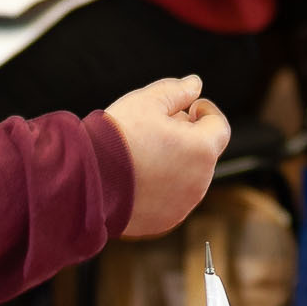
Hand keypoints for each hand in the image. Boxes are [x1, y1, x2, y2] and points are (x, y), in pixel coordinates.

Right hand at [108, 74, 230, 237]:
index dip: (205, 112)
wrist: (86, 181)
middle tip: (155, 127)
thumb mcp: (147, 101)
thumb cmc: (117, 138)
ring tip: (140, 152)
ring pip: (187, 175)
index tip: (188, 107)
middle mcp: (199, 181)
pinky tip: (135, 176)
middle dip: (186, 136)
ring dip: (174, 161)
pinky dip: (161, 186)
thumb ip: (177, 91)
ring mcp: (183, 205)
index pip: (220, 127)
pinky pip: (171, 198)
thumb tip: (195, 84)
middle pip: (202, 151)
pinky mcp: (165, 221)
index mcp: (202, 150)